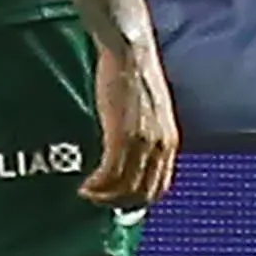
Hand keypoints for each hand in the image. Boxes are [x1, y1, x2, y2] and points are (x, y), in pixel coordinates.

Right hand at [81, 37, 179, 208]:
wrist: (130, 52)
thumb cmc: (136, 75)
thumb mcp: (151, 112)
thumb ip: (148, 135)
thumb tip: (133, 153)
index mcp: (171, 142)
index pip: (160, 186)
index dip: (138, 200)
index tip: (117, 199)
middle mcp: (161, 146)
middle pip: (143, 193)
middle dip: (119, 203)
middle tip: (97, 200)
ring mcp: (144, 143)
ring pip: (125, 188)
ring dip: (103, 197)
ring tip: (87, 193)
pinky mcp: (123, 136)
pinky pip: (110, 175)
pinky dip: (96, 186)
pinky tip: (85, 185)